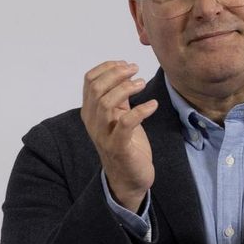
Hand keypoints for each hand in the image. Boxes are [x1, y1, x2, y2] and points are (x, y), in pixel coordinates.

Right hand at [81, 61, 157, 211]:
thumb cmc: (126, 145)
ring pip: (105, 103)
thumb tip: (125, 73)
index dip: (107, 67)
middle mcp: (92, 122)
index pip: (89, 81)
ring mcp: (103, 135)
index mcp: (90, 111)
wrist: (129, 179)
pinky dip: (141, 110)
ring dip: (126, 88)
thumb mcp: (120, 116)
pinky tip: (153, 105)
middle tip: (136, 70)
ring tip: (142, 83)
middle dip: (117, 74)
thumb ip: (119, 98)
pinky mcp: (118, 147)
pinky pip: (125, 123)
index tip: (126, 64)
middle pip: (96, 88)